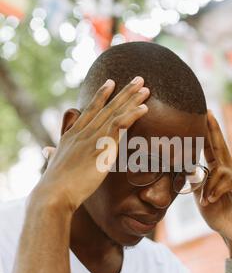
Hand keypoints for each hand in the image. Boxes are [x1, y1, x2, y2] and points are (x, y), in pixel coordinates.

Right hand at [35, 77, 149, 211]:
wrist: (54, 194)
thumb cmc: (53, 184)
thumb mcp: (53, 164)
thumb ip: (52, 155)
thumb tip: (46, 151)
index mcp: (71, 135)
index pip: (90, 110)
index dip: (101, 96)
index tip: (111, 83)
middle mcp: (82, 132)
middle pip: (107, 107)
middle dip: (124, 92)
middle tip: (138, 79)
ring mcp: (92, 137)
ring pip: (115, 112)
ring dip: (131, 99)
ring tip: (145, 86)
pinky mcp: (102, 146)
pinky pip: (120, 125)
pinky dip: (132, 115)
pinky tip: (144, 108)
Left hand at [194, 110, 231, 255]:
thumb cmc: (218, 214)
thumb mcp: (201, 195)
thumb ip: (195, 181)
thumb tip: (183, 168)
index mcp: (218, 171)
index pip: (211, 148)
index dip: (207, 133)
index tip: (203, 115)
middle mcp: (230, 170)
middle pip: (220, 147)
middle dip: (214, 129)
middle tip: (208, 112)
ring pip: (219, 169)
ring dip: (209, 185)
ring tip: (206, 200)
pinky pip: (227, 181)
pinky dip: (216, 190)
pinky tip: (211, 200)